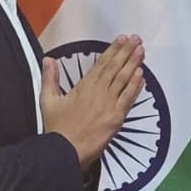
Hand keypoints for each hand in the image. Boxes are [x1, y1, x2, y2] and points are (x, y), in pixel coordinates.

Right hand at [42, 35, 144, 171]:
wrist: (66, 150)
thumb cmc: (57, 129)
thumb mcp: (48, 100)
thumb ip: (50, 78)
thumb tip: (49, 60)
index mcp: (84, 86)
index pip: (102, 63)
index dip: (113, 50)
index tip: (122, 39)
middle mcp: (99, 91)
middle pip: (116, 67)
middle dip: (127, 52)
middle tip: (136, 39)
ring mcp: (110, 104)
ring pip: (125, 79)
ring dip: (134, 64)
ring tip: (141, 51)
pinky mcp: (117, 117)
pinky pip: (129, 98)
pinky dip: (136, 86)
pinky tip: (142, 75)